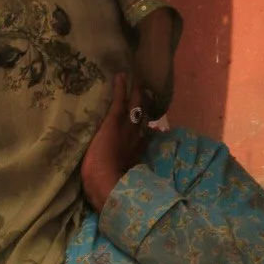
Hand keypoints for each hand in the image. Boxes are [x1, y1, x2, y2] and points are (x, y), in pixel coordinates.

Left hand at [81, 73, 149, 211]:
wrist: (106, 185)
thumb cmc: (110, 188)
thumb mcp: (125, 182)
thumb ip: (130, 177)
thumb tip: (140, 186)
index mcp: (137, 154)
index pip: (146, 138)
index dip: (151, 129)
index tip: (157, 125)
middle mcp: (136, 138)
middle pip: (144, 118)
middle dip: (147, 105)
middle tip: (150, 91)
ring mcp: (126, 128)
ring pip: (135, 106)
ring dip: (137, 92)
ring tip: (139, 79)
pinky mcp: (113, 122)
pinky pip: (119, 101)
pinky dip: (121, 88)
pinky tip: (121, 75)